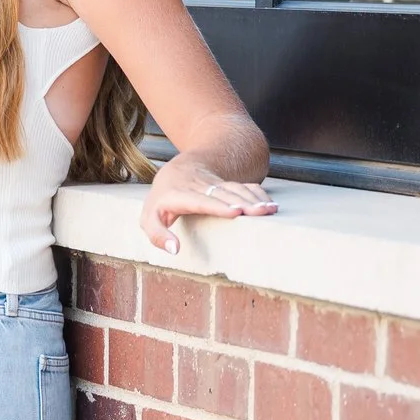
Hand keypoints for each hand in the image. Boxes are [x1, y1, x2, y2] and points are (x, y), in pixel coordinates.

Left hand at [139, 154, 276, 255]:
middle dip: (243, 202)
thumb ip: (158, 235)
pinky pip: (242, 186)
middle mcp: (198, 186)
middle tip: (260, 213)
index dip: (218, 205)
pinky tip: (270, 203)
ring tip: (270, 210)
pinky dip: (257, 194)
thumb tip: (174, 249)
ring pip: (234, 188)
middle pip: (223, 194)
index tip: (236, 212)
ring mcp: (214, 183)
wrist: (176, 170)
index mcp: (178, 195)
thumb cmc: (161, 201)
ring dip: (253, 199)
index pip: (199, 200)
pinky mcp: (225, 183)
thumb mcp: (149, 218)